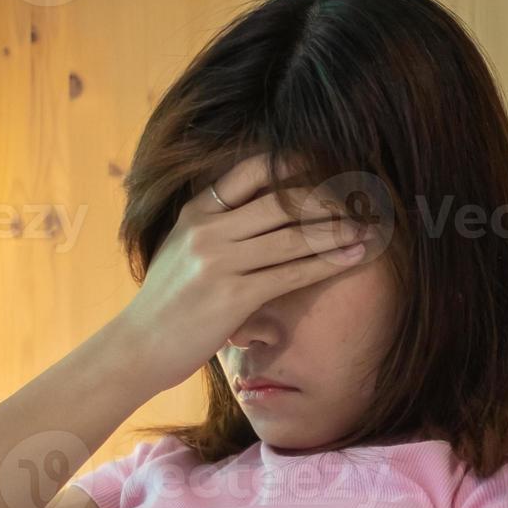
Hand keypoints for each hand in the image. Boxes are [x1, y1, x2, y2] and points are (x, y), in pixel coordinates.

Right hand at [113, 154, 378, 391]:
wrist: (138, 345)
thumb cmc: (168, 301)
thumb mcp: (182, 247)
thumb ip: (215, 224)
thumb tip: (262, 208)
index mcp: (196, 211)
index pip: (251, 170)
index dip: (294, 163)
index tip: (328, 163)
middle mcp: (207, 229)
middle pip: (281, 200)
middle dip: (328, 197)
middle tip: (362, 198)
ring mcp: (219, 262)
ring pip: (293, 236)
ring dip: (338, 229)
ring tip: (369, 225)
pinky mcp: (233, 297)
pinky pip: (292, 273)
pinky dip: (329, 262)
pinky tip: (355, 254)